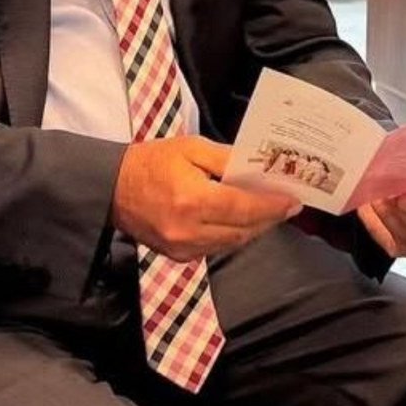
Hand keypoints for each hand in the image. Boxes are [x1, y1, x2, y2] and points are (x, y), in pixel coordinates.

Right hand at [112, 136, 299, 261]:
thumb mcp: (190, 148)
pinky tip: (243, 222)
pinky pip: (217, 248)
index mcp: (192, 200)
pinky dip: (234, 235)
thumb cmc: (151, 162)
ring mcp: (183, 248)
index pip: (243, 207)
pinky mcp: (179, 257)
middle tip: (288, 205)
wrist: (111, 189)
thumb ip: (226, 159)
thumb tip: (258, 168)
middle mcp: (189, 230)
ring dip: (255, 228)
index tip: (294, 200)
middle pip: (243, 229)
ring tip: (270, 212)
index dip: (272, 205)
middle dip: (269, 217)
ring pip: (233, 242)